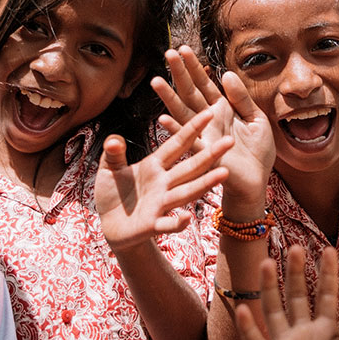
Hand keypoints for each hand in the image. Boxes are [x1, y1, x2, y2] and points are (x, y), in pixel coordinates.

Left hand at [96, 106, 233, 251]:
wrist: (108, 226)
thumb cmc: (112, 194)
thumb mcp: (109, 169)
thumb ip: (113, 154)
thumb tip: (113, 139)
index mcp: (154, 166)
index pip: (176, 145)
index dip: (191, 129)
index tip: (208, 113)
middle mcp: (163, 184)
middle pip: (190, 167)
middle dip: (210, 154)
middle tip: (230, 141)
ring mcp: (160, 204)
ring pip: (187, 192)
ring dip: (205, 183)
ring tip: (224, 173)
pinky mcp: (152, 225)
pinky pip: (168, 223)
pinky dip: (178, 222)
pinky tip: (188, 217)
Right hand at [154, 49, 275, 215]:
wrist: (258, 183)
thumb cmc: (257, 153)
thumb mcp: (257, 119)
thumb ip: (241, 98)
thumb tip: (226, 74)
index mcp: (221, 110)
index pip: (204, 84)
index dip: (194, 67)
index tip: (182, 49)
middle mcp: (208, 121)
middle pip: (190, 93)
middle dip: (180, 74)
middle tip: (168, 53)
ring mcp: (204, 137)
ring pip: (183, 113)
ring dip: (170, 98)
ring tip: (157, 82)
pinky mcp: (206, 155)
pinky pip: (189, 141)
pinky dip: (176, 130)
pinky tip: (162, 120)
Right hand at [234, 247, 338, 339]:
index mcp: (326, 331)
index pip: (325, 295)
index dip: (327, 274)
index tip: (328, 249)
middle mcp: (303, 334)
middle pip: (297, 297)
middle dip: (296, 273)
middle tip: (295, 248)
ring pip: (275, 312)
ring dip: (270, 289)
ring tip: (267, 264)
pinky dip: (249, 328)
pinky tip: (244, 308)